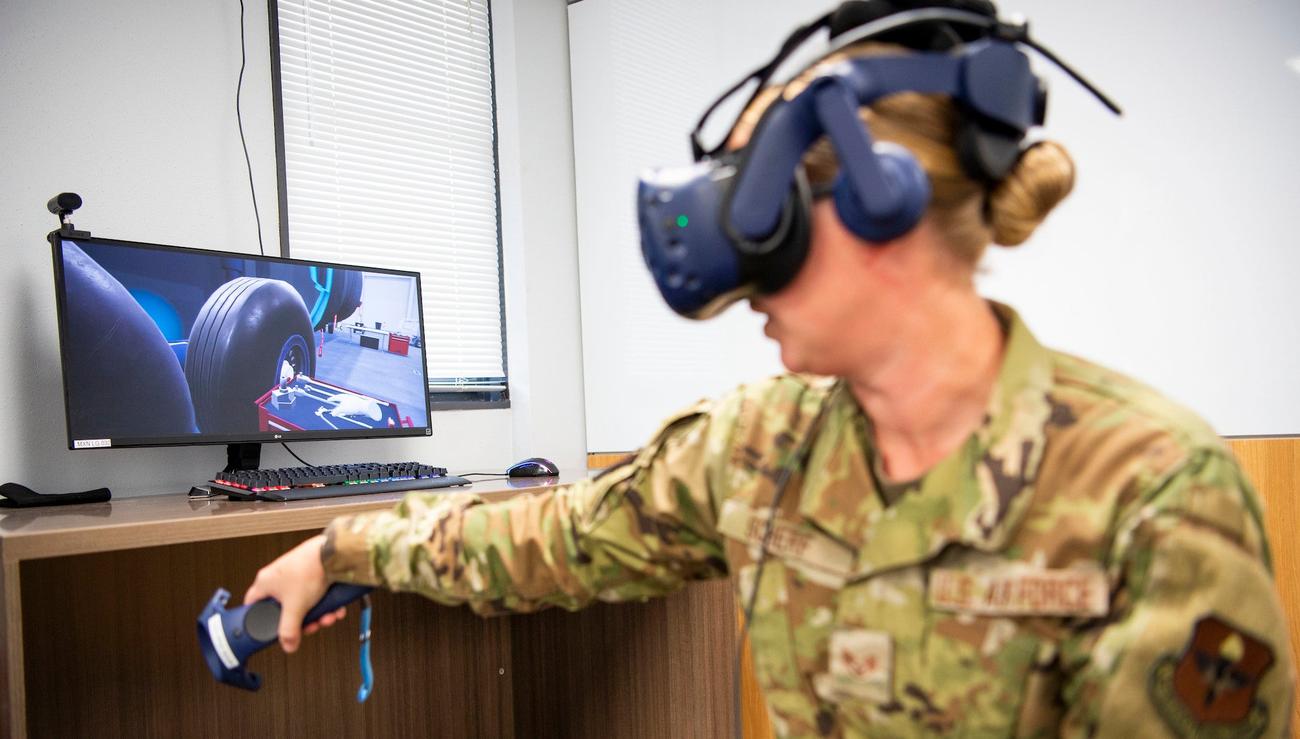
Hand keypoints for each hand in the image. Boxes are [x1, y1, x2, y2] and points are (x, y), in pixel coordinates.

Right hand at [243, 534, 347, 652]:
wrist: (334, 554)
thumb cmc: (309, 569)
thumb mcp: (295, 608)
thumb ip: (289, 630)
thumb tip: (287, 645)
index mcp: (265, 582)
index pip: (252, 605)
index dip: (258, 620)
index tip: (268, 631)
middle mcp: (278, 577)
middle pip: (284, 610)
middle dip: (301, 622)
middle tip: (310, 626)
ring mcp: (296, 575)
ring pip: (303, 604)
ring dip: (317, 615)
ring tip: (327, 618)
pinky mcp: (312, 574)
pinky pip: (316, 596)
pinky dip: (326, 605)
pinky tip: (335, 610)